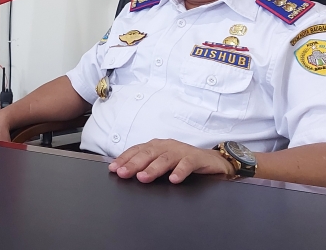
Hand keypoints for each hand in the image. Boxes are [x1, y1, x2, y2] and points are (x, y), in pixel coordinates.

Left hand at [108, 139, 234, 183]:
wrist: (212, 161)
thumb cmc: (183, 162)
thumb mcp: (162, 163)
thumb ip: (146, 167)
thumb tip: (124, 174)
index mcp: (156, 146)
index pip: (137, 150)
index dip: (124, 159)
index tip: (113, 169)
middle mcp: (167, 146)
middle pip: (148, 154)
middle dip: (134, 164)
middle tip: (123, 173)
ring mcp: (181, 151)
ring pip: (165, 158)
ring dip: (153, 168)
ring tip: (143, 178)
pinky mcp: (196, 158)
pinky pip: (187, 164)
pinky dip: (180, 171)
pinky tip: (174, 179)